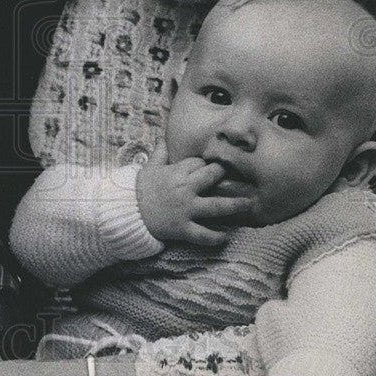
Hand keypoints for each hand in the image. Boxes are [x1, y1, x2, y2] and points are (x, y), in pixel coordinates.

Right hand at [136, 139, 250, 244]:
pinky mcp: (183, 228)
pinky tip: (226, 237)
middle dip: (226, 175)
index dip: (207, 163)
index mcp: (176, 173)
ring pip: (216, 207)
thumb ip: (159, 153)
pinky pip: (203, 234)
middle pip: (212, 177)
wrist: (127, 213)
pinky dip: (216, 237)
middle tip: (242, 177)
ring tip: (248, 204)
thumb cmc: (139, 190)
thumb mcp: (148, 168)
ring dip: (235, 205)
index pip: (199, 162)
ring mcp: (185, 209)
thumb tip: (163, 138)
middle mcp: (184, 189)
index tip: (213, 166)